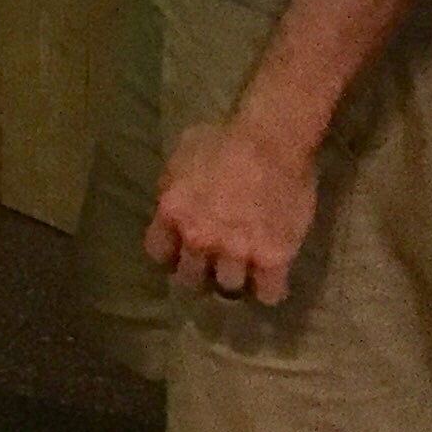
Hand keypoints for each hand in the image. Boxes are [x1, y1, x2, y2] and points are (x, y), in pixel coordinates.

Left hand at [145, 119, 317, 305]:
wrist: (272, 140)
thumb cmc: (225, 138)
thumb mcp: (181, 155)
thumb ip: (172, 186)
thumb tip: (171, 203)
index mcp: (173, 212)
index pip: (158, 254)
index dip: (170, 255)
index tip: (180, 253)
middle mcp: (199, 238)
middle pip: (190, 279)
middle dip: (200, 273)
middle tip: (212, 265)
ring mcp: (237, 251)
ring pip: (228, 288)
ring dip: (234, 280)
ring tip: (244, 273)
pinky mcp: (273, 258)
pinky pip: (269, 294)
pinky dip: (270, 290)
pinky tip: (271, 280)